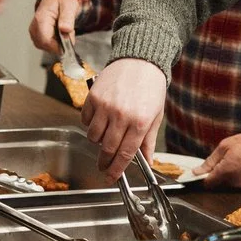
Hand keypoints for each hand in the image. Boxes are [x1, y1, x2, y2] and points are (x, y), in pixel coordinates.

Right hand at [29, 0, 81, 54]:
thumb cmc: (62, 0)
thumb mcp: (69, 5)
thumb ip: (67, 18)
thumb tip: (65, 29)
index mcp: (41, 18)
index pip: (46, 40)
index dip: (57, 46)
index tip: (69, 42)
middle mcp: (34, 26)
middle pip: (45, 45)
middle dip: (59, 43)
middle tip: (67, 32)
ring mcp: (34, 31)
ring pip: (45, 47)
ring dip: (57, 43)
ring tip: (63, 30)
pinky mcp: (36, 35)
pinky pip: (45, 45)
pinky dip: (54, 42)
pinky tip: (58, 33)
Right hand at [83, 58, 167, 178]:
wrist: (140, 61)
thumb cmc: (150, 88)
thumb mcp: (156, 116)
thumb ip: (148, 141)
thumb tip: (147, 163)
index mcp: (140, 122)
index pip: (125, 154)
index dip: (116, 170)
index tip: (111, 178)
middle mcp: (122, 115)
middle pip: (107, 149)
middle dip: (104, 161)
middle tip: (104, 165)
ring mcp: (106, 106)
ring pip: (93, 136)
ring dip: (97, 141)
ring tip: (105, 135)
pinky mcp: (94, 97)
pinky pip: (85, 120)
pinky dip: (90, 124)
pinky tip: (99, 119)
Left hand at [198, 132, 240, 188]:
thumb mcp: (223, 147)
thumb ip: (209, 161)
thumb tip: (197, 171)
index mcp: (225, 171)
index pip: (207, 183)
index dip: (202, 178)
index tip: (200, 173)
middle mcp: (233, 181)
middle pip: (216, 184)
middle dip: (214, 175)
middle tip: (219, 163)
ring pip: (225, 184)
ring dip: (223, 176)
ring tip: (230, 162)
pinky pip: (234, 183)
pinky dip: (232, 177)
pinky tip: (237, 166)